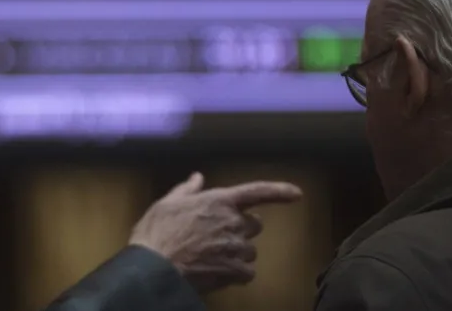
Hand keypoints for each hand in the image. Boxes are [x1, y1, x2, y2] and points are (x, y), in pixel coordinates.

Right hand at [128, 172, 301, 293]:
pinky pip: (248, 273)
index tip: (297, 194)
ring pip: (250, 250)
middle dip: (242, 229)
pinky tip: (219, 272)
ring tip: (214, 257)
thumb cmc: (157, 232)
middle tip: (221, 235)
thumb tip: (197, 178)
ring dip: (238, 253)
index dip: (279, 192)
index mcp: (219, 200)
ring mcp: (235, 247)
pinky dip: (237, 274)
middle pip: (254, 225)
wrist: (154, 266)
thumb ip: (187, 190)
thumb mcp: (167, 203)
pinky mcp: (234, 270)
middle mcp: (232, 221)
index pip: (256, 192)